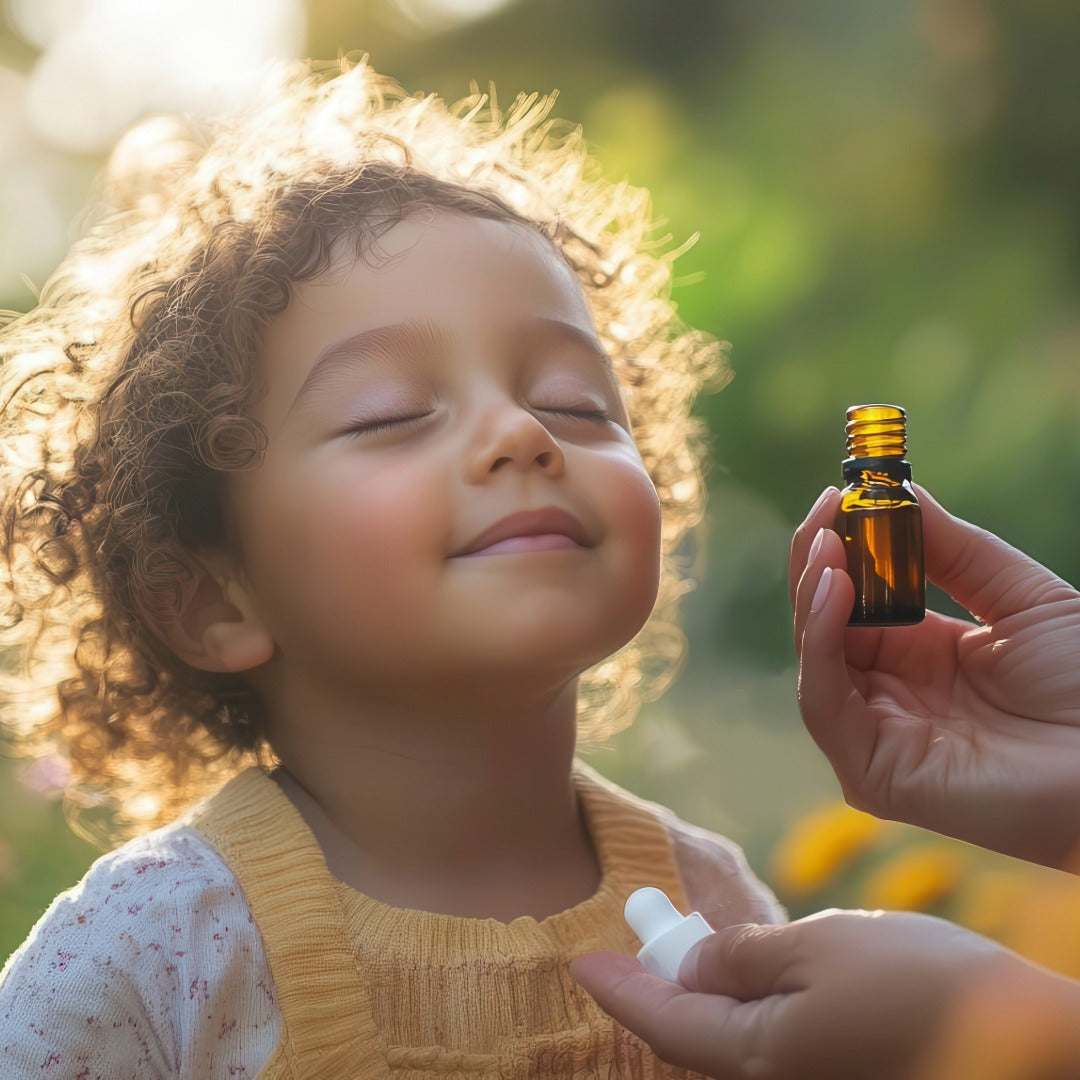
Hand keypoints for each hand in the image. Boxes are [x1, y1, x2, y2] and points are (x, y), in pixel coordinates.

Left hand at [571, 909, 1063, 1079]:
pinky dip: (746, 1006)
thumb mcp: (820, 947)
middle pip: (693, 1038)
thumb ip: (744, 958)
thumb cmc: (924, 988)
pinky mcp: (846, 1071)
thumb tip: (691, 967)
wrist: (1031, 1046)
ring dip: (700, 997)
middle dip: (656, 991)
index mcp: (761, 1056)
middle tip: (631, 945)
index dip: (619, 990)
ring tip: (681, 950)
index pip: (664, 1024)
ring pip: (731, 1041)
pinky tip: (748, 974)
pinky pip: (772, 1042)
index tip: (580, 964)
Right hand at [790, 485, 1079, 869]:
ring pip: (815, 662)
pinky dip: (820, 644)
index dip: (841, 550)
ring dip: (811, 598)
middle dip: (817, 564)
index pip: (854, 602)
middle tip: (825, 512)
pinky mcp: (875, 774)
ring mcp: (879, 738)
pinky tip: (836, 593)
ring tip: (827, 546)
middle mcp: (891, 698)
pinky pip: (825, 704)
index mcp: (919, 659)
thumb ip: (956, 551)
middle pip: (822, 628)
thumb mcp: (1019, 599)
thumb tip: (900, 493)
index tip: (839, 495)